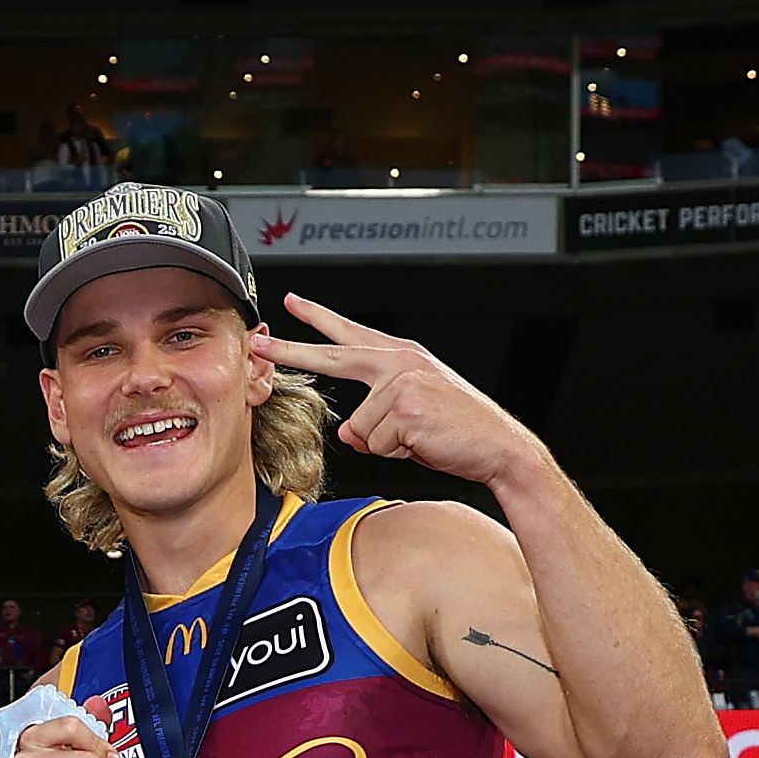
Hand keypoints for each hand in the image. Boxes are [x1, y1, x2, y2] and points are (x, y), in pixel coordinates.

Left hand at [261, 293, 552, 492]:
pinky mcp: (404, 407)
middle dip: (292, 351)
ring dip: (385, 445)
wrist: (498, 446)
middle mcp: (399, 361)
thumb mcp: (407, 418)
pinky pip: (374, 444)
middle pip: (333, 355)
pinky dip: (395, 453)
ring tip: (418, 438)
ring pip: (360, 428)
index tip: (290, 303)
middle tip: (260, 344)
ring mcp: (401, 381)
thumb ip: (371, 417)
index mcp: (400, 356)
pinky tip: (422, 442)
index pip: (350, 333)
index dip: (317, 319)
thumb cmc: (456, 432)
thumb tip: (348, 431)